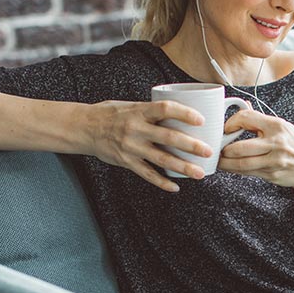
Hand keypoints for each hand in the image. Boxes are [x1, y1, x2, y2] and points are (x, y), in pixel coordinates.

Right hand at [86, 100, 212, 190]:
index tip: (201, 120)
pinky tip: (175, 187)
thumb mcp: (132, 105)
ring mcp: (131, 147)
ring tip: (198, 173)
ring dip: (182, 167)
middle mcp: (135, 129)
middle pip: (167, 137)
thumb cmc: (112, 114)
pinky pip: (147, 174)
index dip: (184, 113)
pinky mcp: (126, 162)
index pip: (165, 109)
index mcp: (139, 111)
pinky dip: (162, 182)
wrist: (85, 128)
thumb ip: (153, 111)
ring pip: (160, 159)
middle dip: (190, 145)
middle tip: (208, 151)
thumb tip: (183, 112)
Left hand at [219, 109, 293, 206]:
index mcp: (277, 126)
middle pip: (240, 147)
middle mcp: (276, 143)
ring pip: (241, 163)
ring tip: (220, 159)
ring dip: (225, 163)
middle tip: (218, 147)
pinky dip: (235, 170)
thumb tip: (242, 107)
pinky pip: (247, 172)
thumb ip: (261, 120)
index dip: (230, 123)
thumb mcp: (283, 127)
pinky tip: (230, 166)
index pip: (246, 118)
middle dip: (224, 149)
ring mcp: (274, 161)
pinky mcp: (271, 174)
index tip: (226, 128)